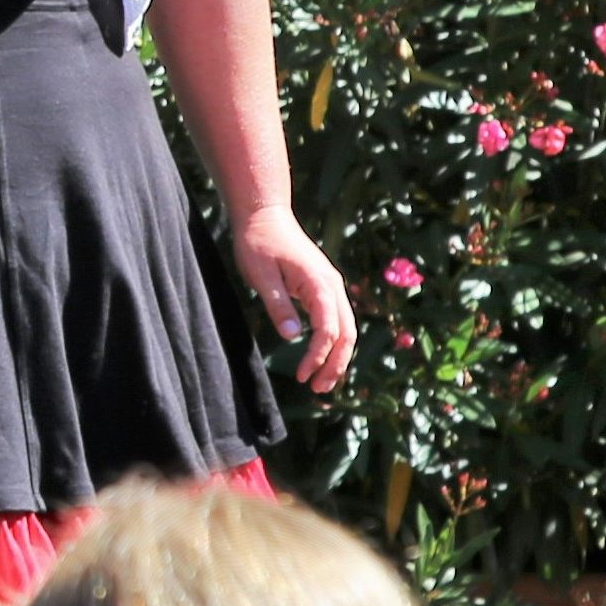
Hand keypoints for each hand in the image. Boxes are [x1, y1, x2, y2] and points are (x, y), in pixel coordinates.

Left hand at [233, 205, 355, 395]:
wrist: (264, 215)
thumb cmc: (258, 243)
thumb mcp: (261, 276)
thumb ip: (277, 306)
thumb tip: (293, 337)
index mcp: (319, 283)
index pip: (328, 329)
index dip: (318, 355)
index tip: (302, 376)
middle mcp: (332, 285)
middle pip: (347, 332)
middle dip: (336, 364)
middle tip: (319, 389)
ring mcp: (331, 285)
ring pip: (346, 327)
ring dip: (337, 356)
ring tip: (322, 382)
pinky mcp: (323, 286)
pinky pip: (336, 319)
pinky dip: (333, 341)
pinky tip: (321, 357)